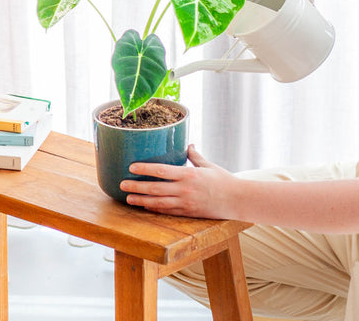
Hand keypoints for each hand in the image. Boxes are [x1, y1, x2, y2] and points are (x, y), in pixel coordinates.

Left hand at [120, 145, 238, 218]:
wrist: (236, 200)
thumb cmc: (224, 180)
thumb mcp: (209, 165)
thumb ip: (195, 156)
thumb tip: (188, 144)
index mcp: (189, 174)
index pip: (162, 171)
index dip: (145, 169)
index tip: (132, 167)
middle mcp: (185, 189)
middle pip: (155, 188)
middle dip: (137, 186)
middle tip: (122, 183)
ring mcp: (185, 203)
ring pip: (158, 202)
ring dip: (141, 200)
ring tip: (128, 198)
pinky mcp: (187, 213)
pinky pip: (167, 211)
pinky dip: (154, 209)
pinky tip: (144, 206)